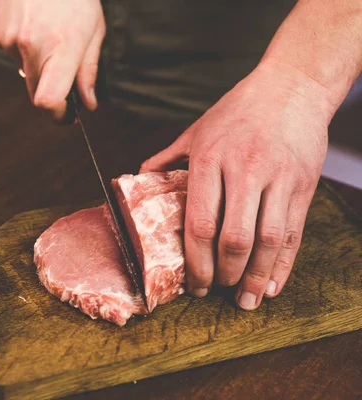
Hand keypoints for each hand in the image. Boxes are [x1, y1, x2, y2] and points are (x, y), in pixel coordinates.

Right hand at [0, 0, 104, 120]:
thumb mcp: (93, 30)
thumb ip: (88, 70)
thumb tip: (88, 104)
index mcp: (61, 47)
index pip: (48, 100)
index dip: (57, 114)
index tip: (66, 113)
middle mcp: (32, 47)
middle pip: (36, 94)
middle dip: (51, 92)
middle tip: (65, 74)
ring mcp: (12, 42)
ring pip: (26, 75)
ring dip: (39, 67)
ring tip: (50, 37)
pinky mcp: (0, 36)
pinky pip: (15, 58)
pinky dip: (26, 51)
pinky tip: (35, 28)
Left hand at [140, 60, 334, 309]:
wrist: (292, 85)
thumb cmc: (238, 109)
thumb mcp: (197, 128)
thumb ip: (168, 157)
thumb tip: (138, 177)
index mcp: (210, 159)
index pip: (201, 222)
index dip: (196, 260)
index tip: (193, 282)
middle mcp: (244, 171)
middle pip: (234, 237)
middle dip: (223, 273)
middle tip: (215, 290)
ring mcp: (278, 178)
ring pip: (267, 240)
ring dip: (255, 277)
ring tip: (244, 300)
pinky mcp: (303, 184)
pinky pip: (294, 232)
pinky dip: (283, 264)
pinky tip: (271, 284)